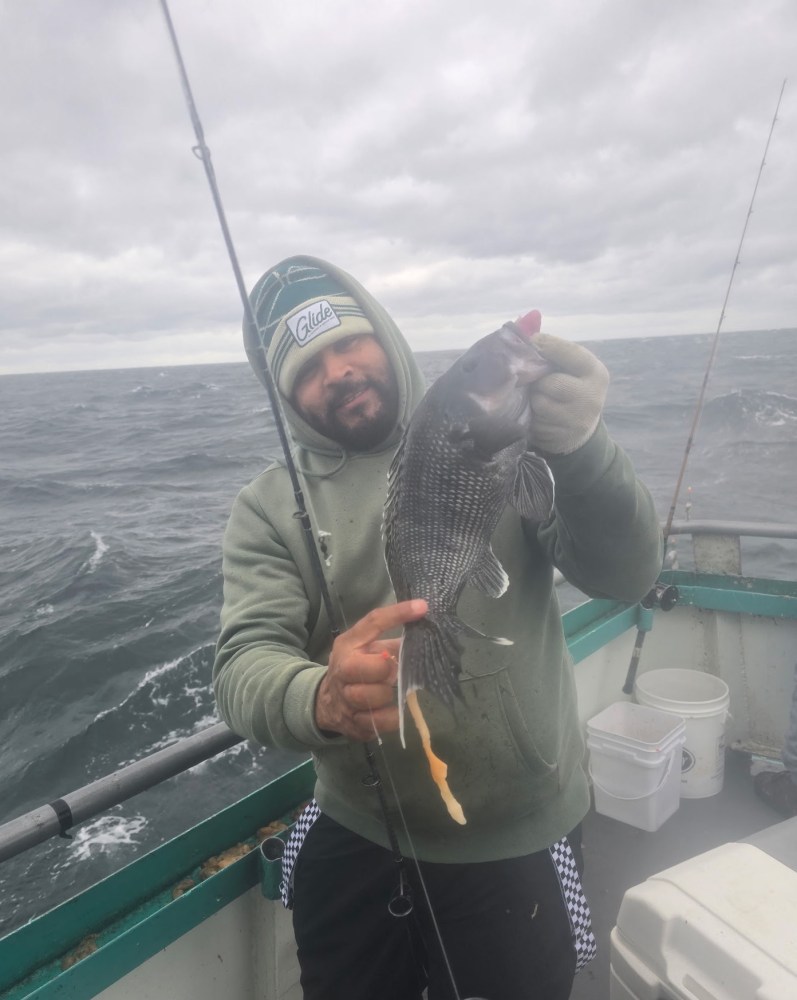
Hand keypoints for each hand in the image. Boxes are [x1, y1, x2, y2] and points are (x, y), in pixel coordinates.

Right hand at [315, 599, 427, 741]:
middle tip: (393, 672)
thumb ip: (392, 643)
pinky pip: (380, 722)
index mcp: (348, 646)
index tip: (422, 608)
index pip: (373, 622)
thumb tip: (426, 635)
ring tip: (390, 692)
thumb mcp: (367, 650)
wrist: (326, 703)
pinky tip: (393, 711)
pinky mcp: (353, 723)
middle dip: (384, 669)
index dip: (398, 614)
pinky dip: (392, 717)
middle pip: (366, 667)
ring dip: (388, 695)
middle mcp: (343, 670)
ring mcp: (345, 699)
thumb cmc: (355, 668)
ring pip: (372, 697)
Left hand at [525, 334, 608, 454]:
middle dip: (539, 382)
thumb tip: (527, 317)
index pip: (567, 351)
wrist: (578, 431)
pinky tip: (539, 417)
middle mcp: (592, 395)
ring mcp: (578, 419)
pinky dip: (531, 418)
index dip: (545, 345)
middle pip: (549, 381)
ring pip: (539, 402)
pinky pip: (534, 421)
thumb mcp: (567, 367)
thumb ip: (549, 346)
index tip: (531, 342)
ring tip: (540, 401)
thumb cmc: (567, 389)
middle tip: (540, 383)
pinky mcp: (561, 436)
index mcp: (595, 371)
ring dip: (533, 401)